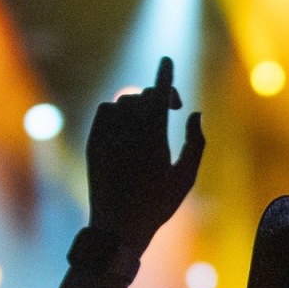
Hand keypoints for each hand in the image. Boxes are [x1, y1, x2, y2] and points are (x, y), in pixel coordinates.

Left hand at [86, 57, 204, 256]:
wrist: (117, 226)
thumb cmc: (157, 205)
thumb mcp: (186, 177)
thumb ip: (195, 142)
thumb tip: (194, 114)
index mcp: (153, 137)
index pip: (159, 94)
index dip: (165, 75)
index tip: (167, 60)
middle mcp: (127, 131)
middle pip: (143, 96)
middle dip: (159, 96)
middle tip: (172, 108)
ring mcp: (106, 136)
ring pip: (122, 102)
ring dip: (138, 104)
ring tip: (150, 120)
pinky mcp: (93, 143)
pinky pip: (104, 112)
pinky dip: (117, 111)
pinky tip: (127, 124)